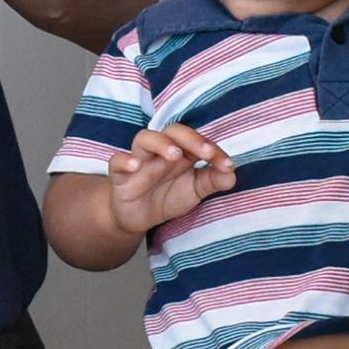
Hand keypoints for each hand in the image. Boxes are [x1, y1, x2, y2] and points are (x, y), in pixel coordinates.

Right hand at [105, 123, 233, 234]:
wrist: (138, 217)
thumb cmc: (167, 196)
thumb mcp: (194, 191)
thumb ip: (213, 181)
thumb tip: (233, 174)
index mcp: (181, 151)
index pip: (198, 141)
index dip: (214, 150)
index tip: (228, 165)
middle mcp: (160, 151)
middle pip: (173, 132)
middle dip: (192, 140)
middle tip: (207, 153)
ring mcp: (139, 160)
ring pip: (145, 139)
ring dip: (160, 143)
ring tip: (174, 154)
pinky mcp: (120, 175)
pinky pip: (116, 161)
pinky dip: (124, 161)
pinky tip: (134, 166)